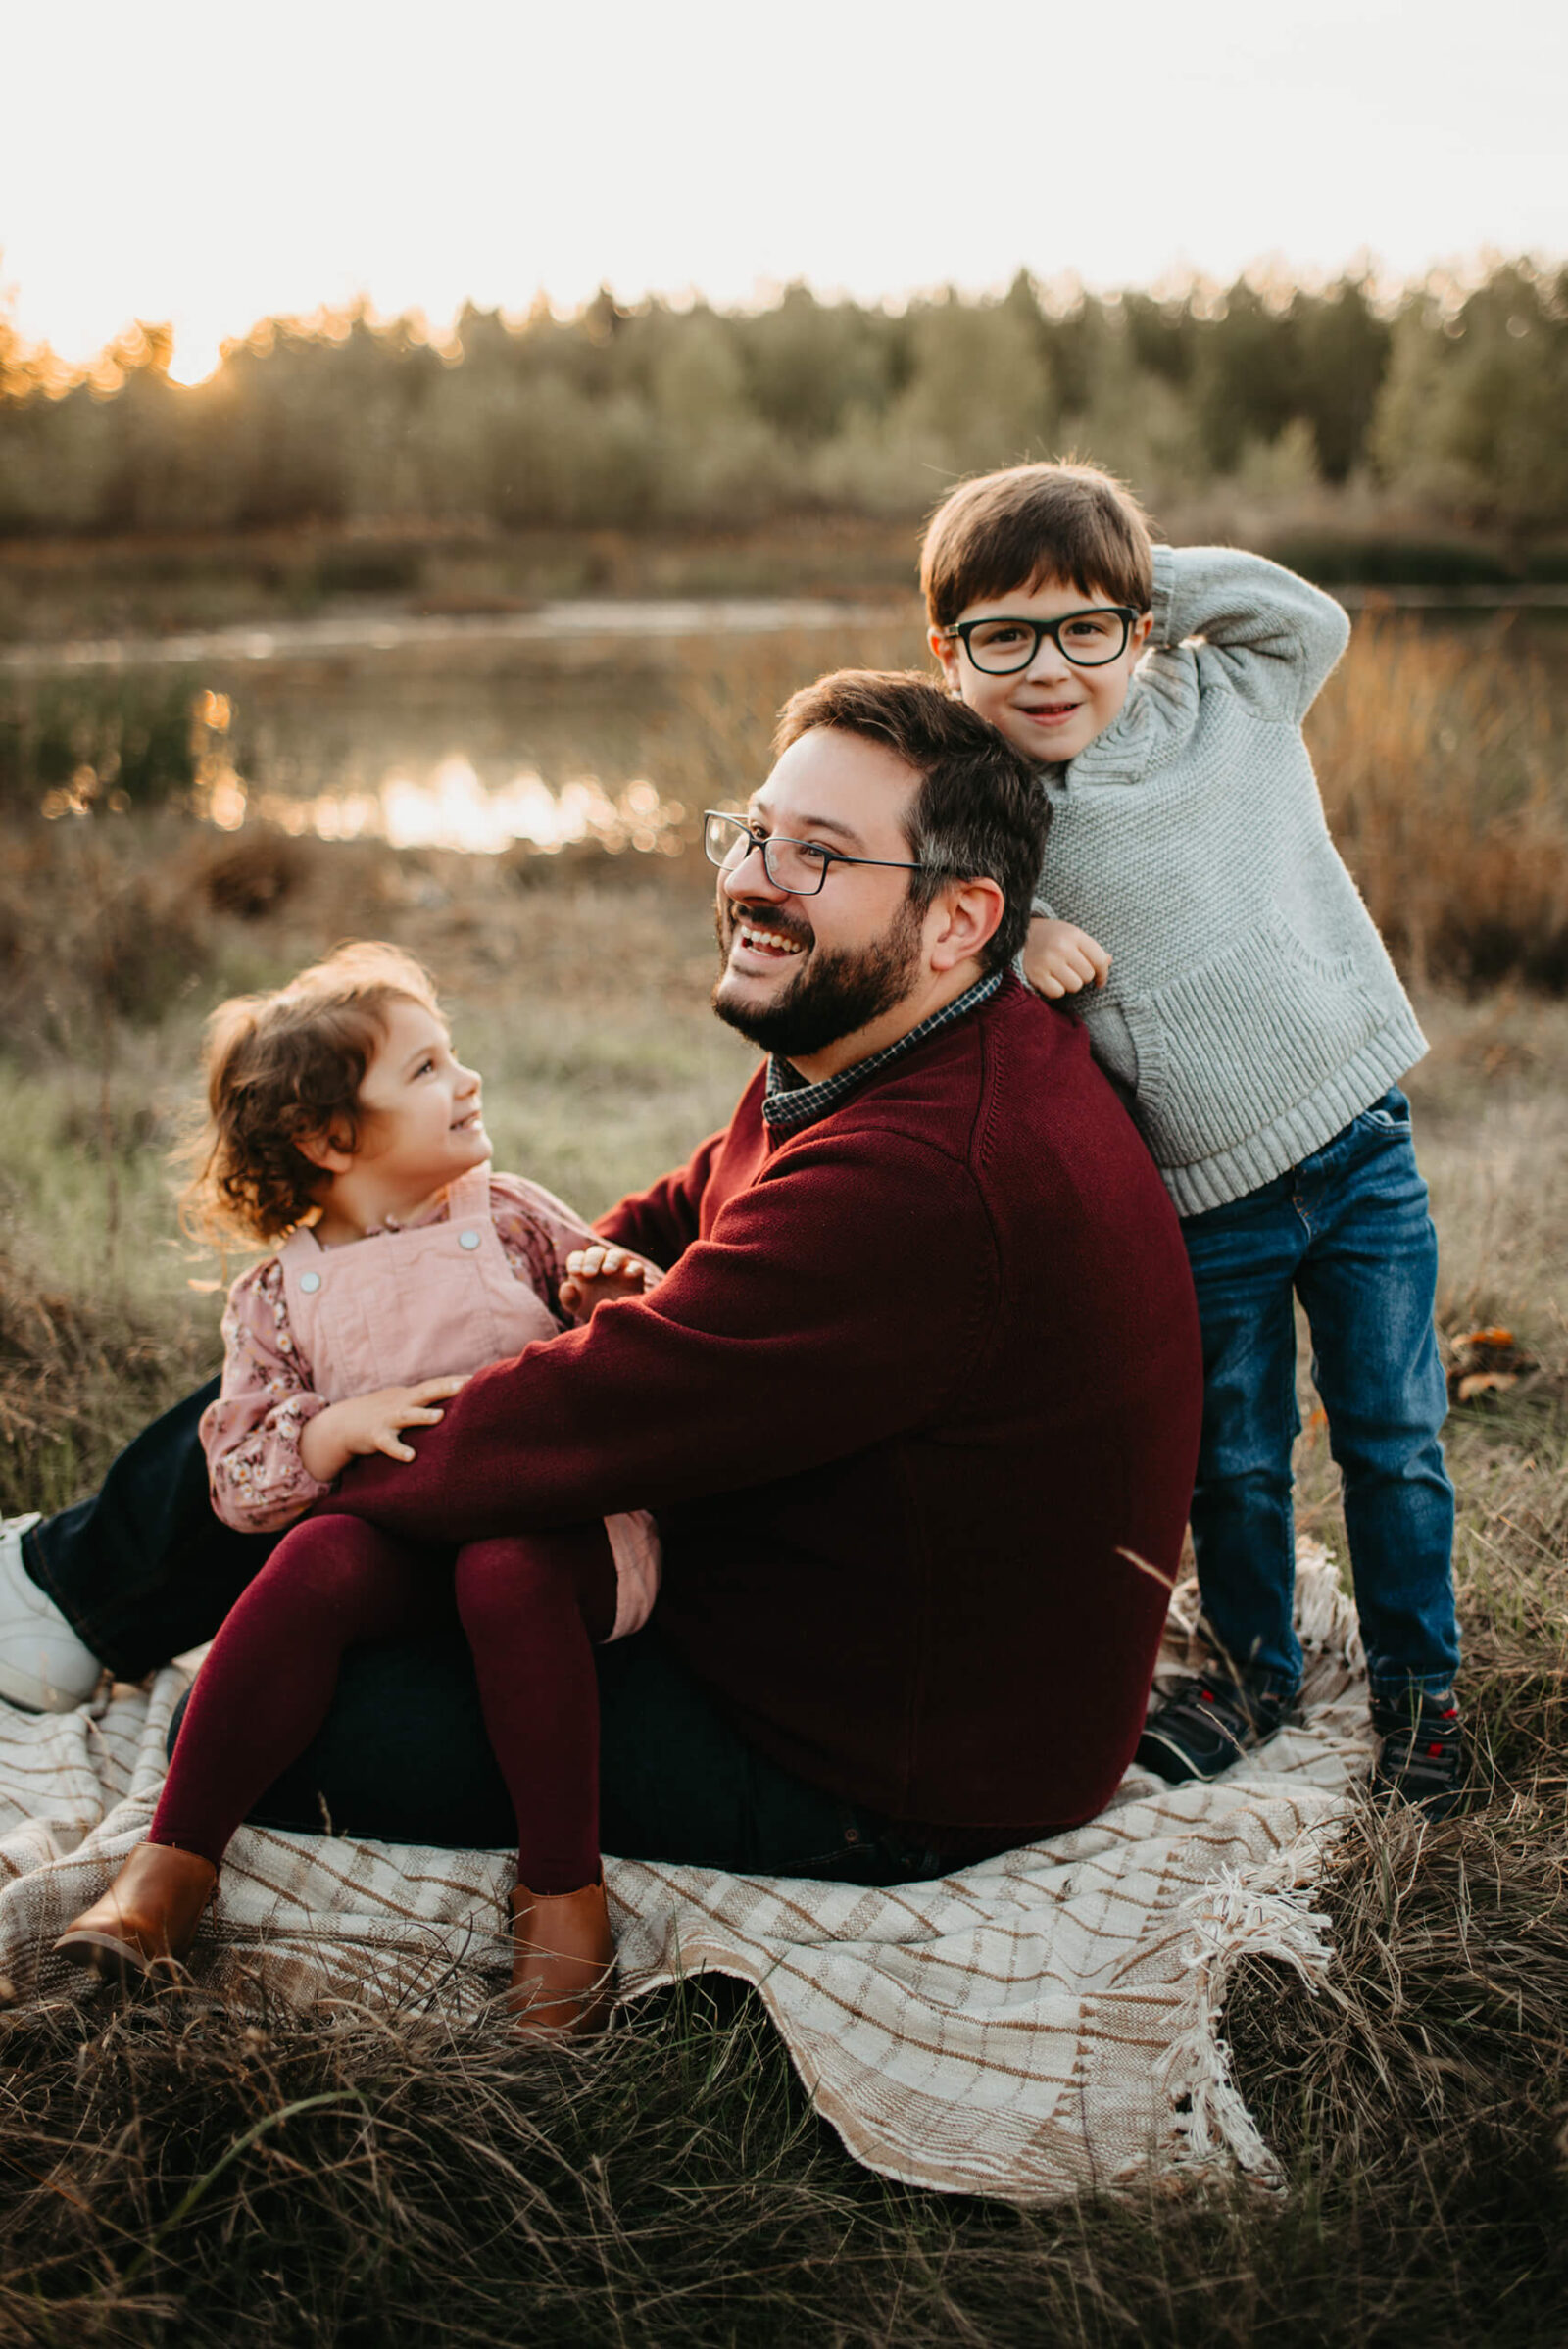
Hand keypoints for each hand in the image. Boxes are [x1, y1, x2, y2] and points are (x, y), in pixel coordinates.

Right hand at [299, 1376, 467, 1481]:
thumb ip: (425, 1402)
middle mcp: (401, 1403)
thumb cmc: (381, 1414)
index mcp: (410, 1396)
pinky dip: (398, 1449)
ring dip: (423, 1415)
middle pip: (426, 1392)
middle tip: (466, 1384)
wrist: (341, 1424)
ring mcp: (388, 1419)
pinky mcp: (376, 1436)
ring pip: (407, 1415)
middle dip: (446, 1387)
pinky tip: (411, 1457)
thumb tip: (457, 1404)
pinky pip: (388, 1444)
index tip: (479, 1377)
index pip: (436, 1384)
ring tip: (440, 1416)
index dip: (456, 1380)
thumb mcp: (403, 1403)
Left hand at [559, 1245, 661, 1321]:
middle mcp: (601, 1264)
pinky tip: (628, 1275)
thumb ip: (568, 1298)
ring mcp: (619, 1268)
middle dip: (592, 1260)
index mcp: (583, 1268)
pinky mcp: (635, 1276)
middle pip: (596, 1252)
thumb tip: (567, 1286)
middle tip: (589, 1273)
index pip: (578, 1257)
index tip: (575, 1273)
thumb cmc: (591, 1311)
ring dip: (612, 1260)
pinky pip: (636, 1267)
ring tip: (607, 1271)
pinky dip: (633, 1268)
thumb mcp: (576, 1307)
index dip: (576, 1262)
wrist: (613, 1324)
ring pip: (617, 1254)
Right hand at [1022, 917, 1111, 998]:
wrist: (1021, 934)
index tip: (1100, 980)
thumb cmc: (1053, 937)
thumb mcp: (1074, 936)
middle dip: (1083, 976)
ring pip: (1075, 986)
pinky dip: (1056, 990)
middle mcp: (1061, 947)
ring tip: (1061, 974)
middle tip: (1072, 971)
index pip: (1100, 960)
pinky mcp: (1036, 974)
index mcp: (1074, 935)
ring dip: (1070, 984)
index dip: (1103, 974)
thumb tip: (1109, 961)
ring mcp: (1048, 961)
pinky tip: (1051, 980)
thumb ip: (1092, 949)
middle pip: (1087, 976)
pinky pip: (1058, 992)